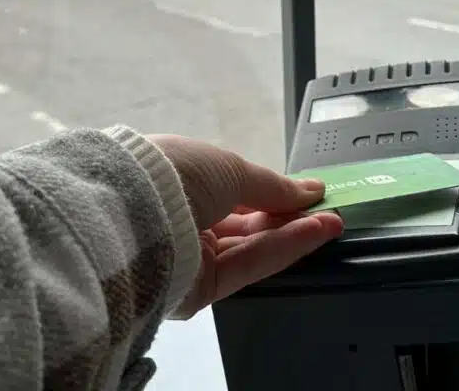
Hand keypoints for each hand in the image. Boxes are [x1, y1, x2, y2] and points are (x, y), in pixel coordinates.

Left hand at [148, 135, 342, 317]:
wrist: (130, 212)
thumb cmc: (174, 174)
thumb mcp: (230, 167)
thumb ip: (274, 186)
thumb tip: (310, 190)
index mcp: (180, 182)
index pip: (235, 193)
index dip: (274, 193)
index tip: (310, 193)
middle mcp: (182, 220)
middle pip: (246, 224)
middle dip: (288, 216)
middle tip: (327, 210)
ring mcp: (189, 257)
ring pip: (250, 247)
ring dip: (292, 234)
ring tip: (328, 222)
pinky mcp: (197, 291)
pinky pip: (247, 267)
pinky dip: (281, 250)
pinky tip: (312, 234)